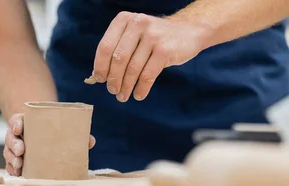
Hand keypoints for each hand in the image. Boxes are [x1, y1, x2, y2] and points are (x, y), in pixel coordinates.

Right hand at [3, 113, 96, 175]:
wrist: (44, 133)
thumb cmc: (52, 130)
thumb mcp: (61, 127)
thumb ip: (75, 132)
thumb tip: (90, 141)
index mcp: (26, 121)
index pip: (17, 120)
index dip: (16, 124)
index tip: (20, 129)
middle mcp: (17, 134)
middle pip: (10, 137)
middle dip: (14, 144)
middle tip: (20, 151)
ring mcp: (14, 147)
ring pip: (8, 151)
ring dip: (11, 159)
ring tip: (19, 164)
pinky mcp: (15, 159)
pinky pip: (10, 164)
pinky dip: (12, 169)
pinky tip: (17, 173)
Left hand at [91, 11, 212, 101]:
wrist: (189, 31)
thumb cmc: (156, 37)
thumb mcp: (135, 34)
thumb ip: (119, 48)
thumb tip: (99, 74)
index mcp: (124, 19)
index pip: (106, 46)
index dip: (100, 66)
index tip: (100, 79)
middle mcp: (137, 25)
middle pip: (118, 59)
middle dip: (113, 79)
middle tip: (113, 91)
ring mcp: (152, 37)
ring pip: (133, 69)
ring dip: (126, 86)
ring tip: (123, 96)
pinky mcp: (164, 50)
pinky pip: (148, 75)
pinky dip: (141, 88)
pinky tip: (139, 94)